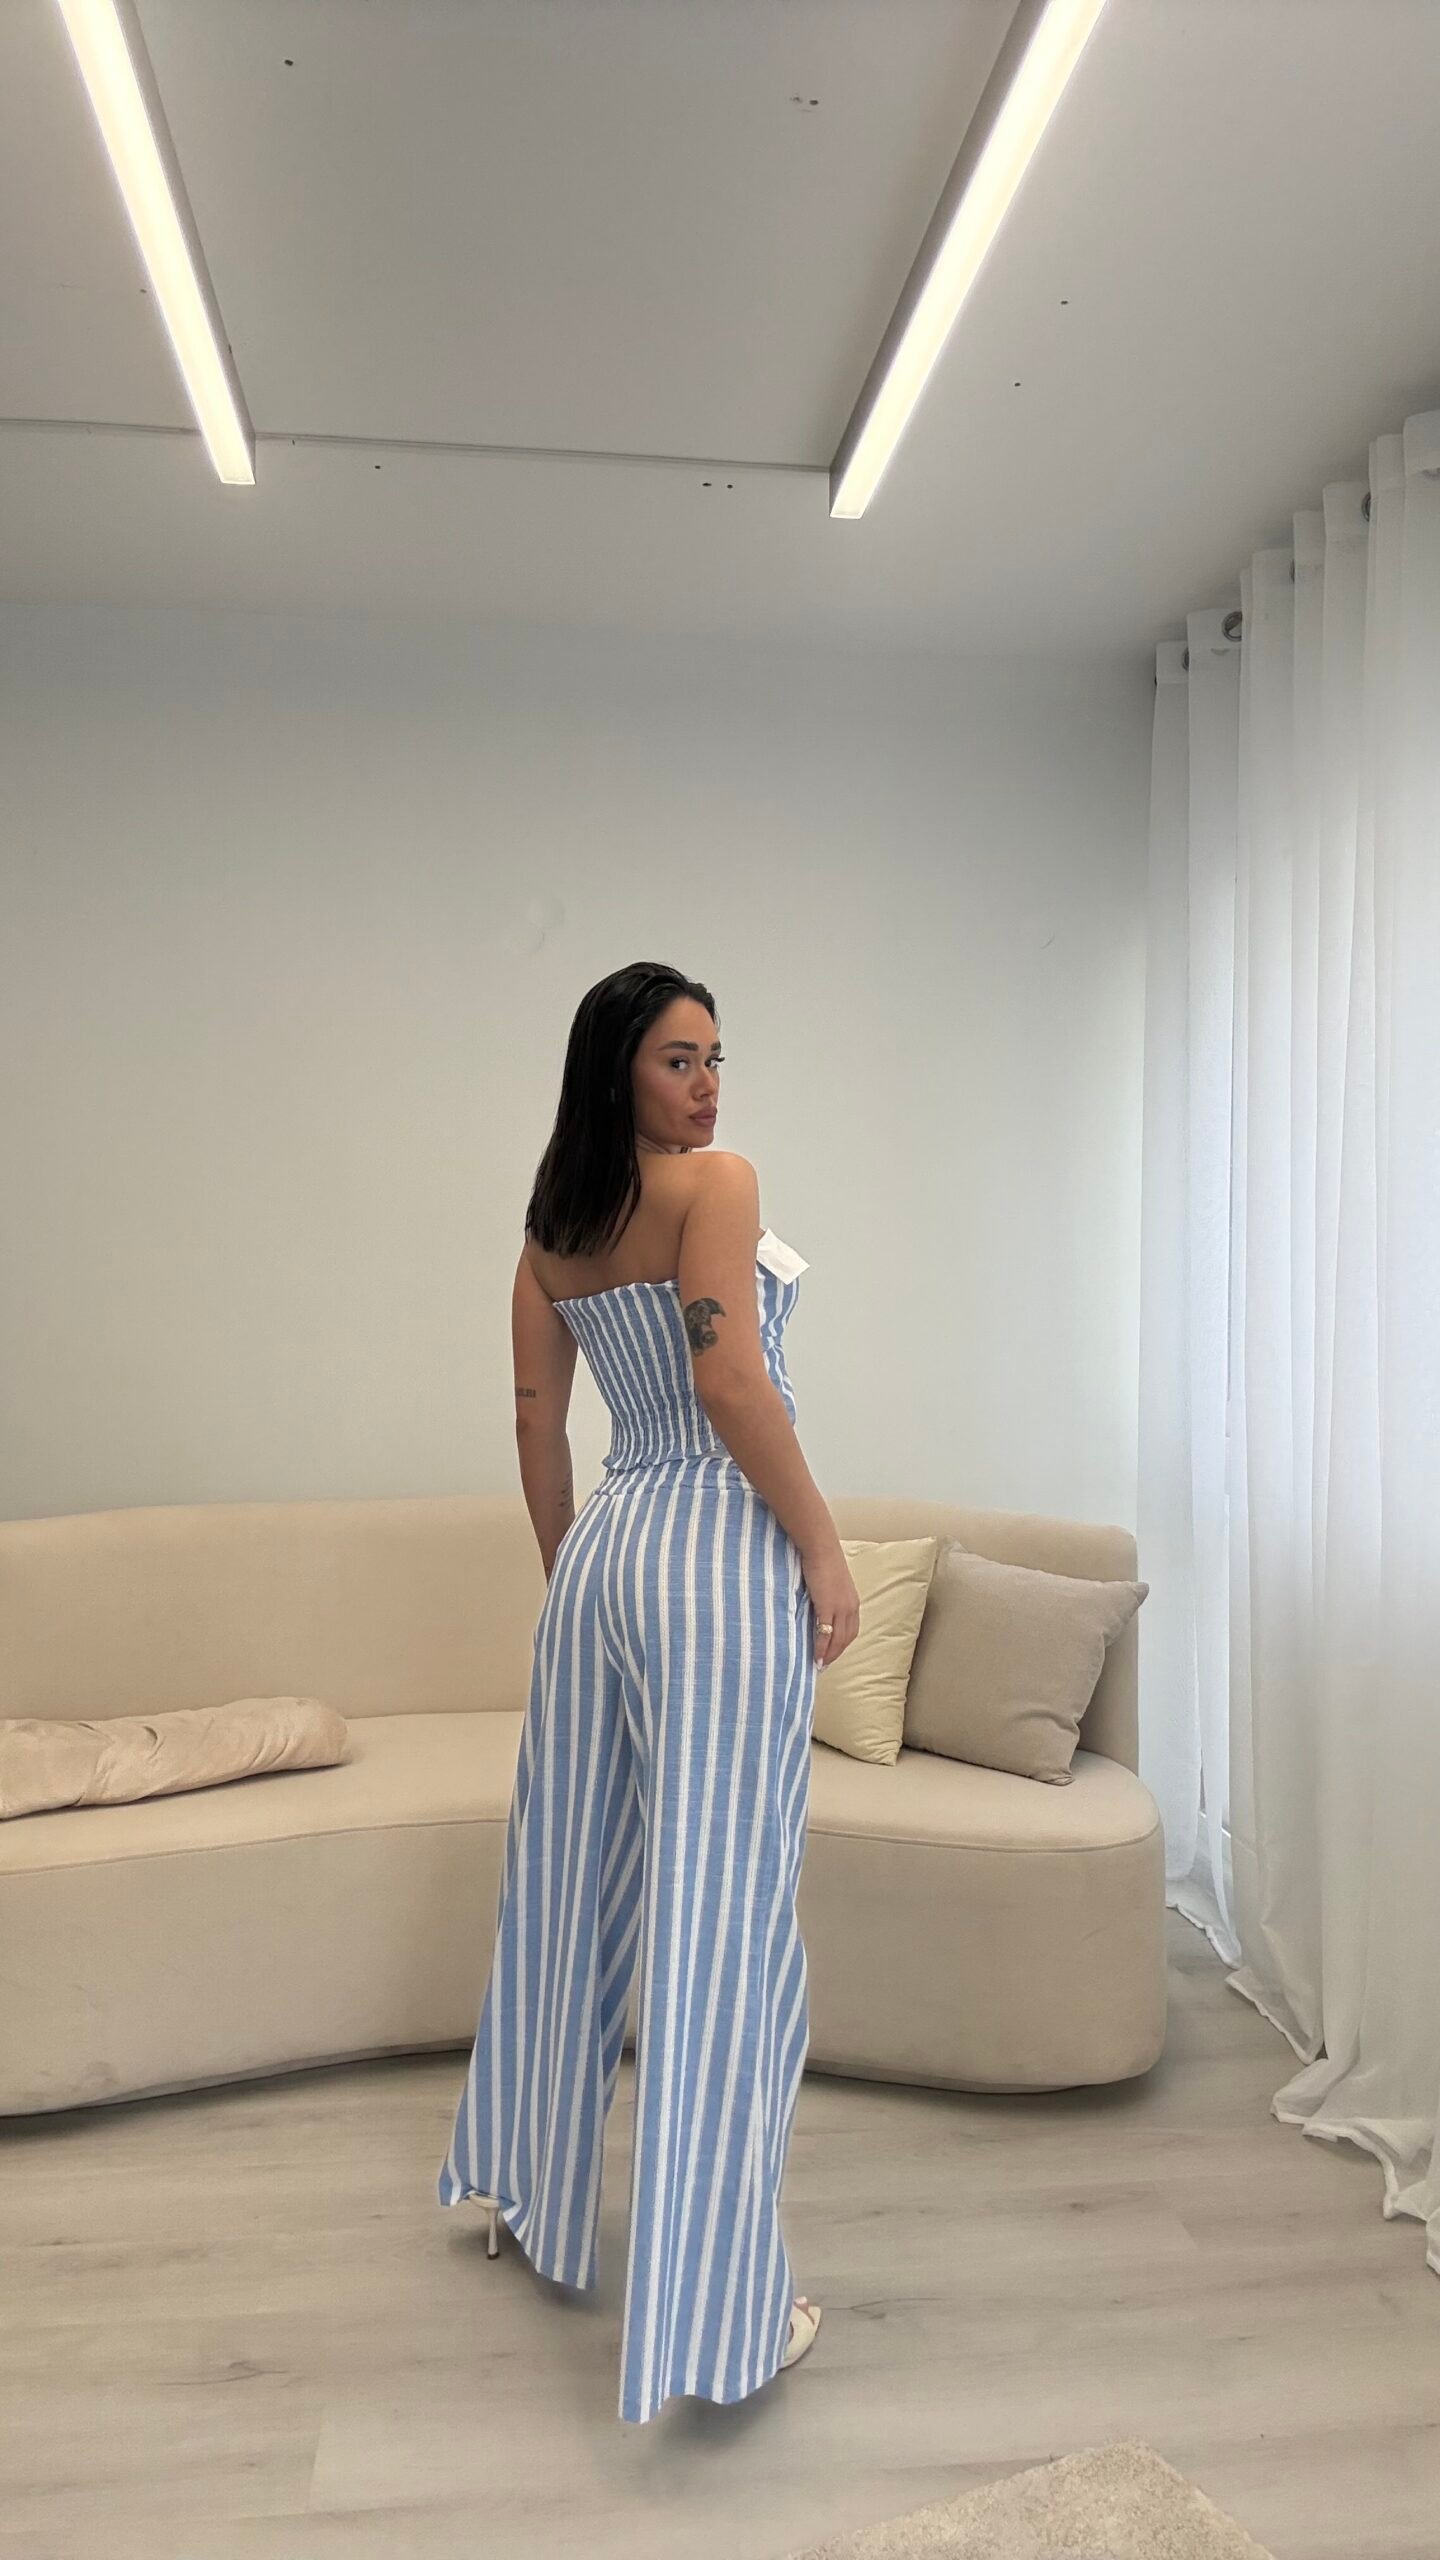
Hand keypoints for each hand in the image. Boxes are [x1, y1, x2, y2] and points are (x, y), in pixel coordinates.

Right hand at [799, 1542, 859, 1669]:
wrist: (820, 1547)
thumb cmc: (823, 1560)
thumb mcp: (831, 1582)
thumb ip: (829, 1596)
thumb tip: (819, 1607)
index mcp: (853, 1602)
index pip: (851, 1630)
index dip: (842, 1645)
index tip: (832, 1654)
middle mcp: (851, 1607)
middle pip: (846, 1638)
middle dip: (836, 1654)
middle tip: (824, 1665)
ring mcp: (840, 1608)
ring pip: (837, 1639)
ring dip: (829, 1655)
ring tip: (819, 1665)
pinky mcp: (828, 1607)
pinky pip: (825, 1633)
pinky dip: (822, 1647)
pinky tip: (816, 1656)